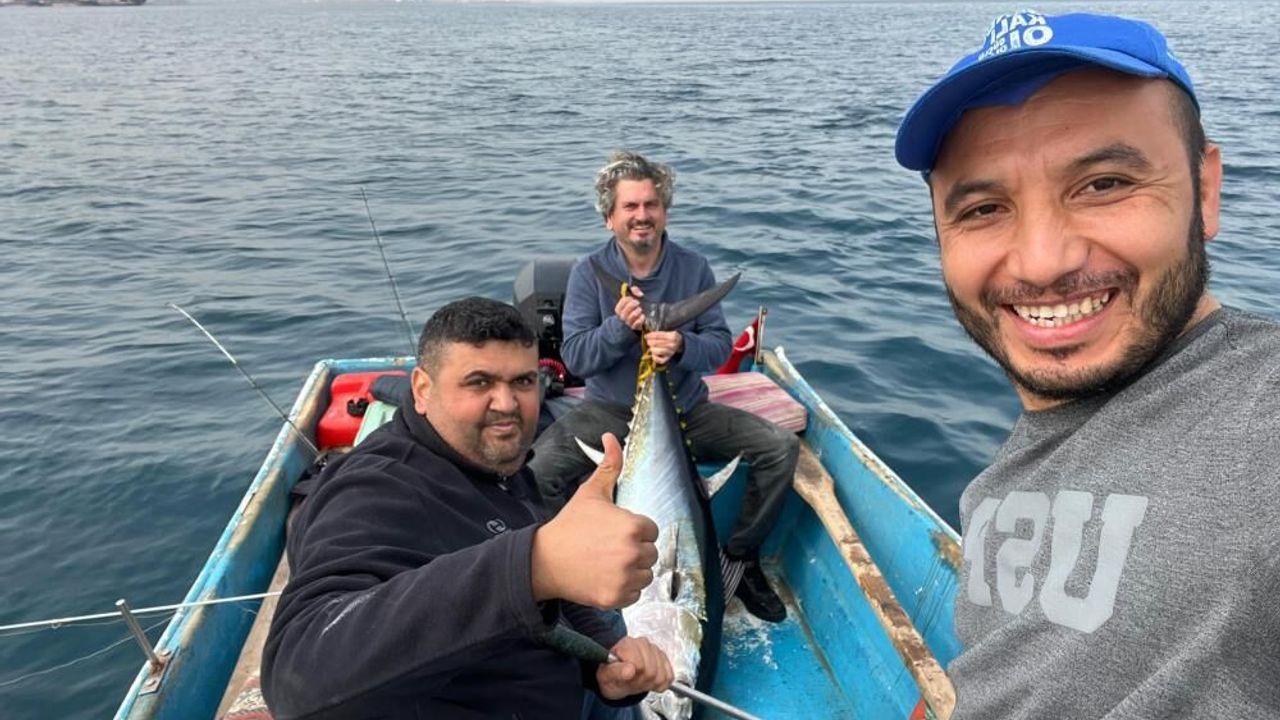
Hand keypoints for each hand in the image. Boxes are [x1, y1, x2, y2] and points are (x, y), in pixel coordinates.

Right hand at [531, 434, 658, 607]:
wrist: (544, 560)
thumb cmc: (570, 525)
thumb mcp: (591, 493)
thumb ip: (609, 466)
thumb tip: (611, 437)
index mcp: (633, 526)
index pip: (651, 530)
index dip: (633, 529)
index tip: (612, 532)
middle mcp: (633, 553)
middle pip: (650, 553)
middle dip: (633, 550)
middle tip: (607, 548)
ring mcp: (625, 578)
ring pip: (645, 575)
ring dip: (631, 570)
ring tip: (606, 562)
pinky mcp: (616, 598)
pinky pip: (635, 594)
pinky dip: (623, 589)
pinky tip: (604, 577)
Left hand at [596, 636, 674, 699]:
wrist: (617, 677)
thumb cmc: (611, 675)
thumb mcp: (606, 676)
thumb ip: (616, 671)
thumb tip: (629, 669)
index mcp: (626, 644)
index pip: (639, 664)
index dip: (632, 676)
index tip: (625, 677)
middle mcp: (642, 643)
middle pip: (651, 671)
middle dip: (641, 682)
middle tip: (631, 681)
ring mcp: (655, 650)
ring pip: (661, 675)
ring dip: (649, 684)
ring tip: (638, 680)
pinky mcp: (664, 659)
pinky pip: (669, 677)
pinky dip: (659, 684)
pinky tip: (649, 681)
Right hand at [615, 286, 644, 330]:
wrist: (633, 321)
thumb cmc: (632, 307)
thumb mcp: (632, 297)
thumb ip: (635, 291)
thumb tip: (640, 294)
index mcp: (619, 309)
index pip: (622, 302)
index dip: (628, 299)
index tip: (632, 298)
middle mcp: (622, 316)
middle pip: (626, 310)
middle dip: (633, 304)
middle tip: (638, 303)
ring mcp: (628, 322)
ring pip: (632, 316)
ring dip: (637, 311)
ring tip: (640, 309)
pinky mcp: (634, 327)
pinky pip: (638, 323)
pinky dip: (641, 318)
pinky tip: (642, 316)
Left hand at [645, 330, 682, 365]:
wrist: (680, 344)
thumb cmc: (671, 338)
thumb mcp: (668, 333)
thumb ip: (659, 334)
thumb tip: (647, 335)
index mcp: (672, 337)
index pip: (658, 336)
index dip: (650, 335)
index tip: (646, 336)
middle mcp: (672, 345)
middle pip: (657, 343)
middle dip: (650, 342)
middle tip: (648, 341)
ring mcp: (671, 353)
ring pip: (659, 351)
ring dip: (652, 349)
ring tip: (651, 347)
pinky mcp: (668, 359)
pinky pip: (660, 360)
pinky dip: (655, 358)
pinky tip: (653, 354)